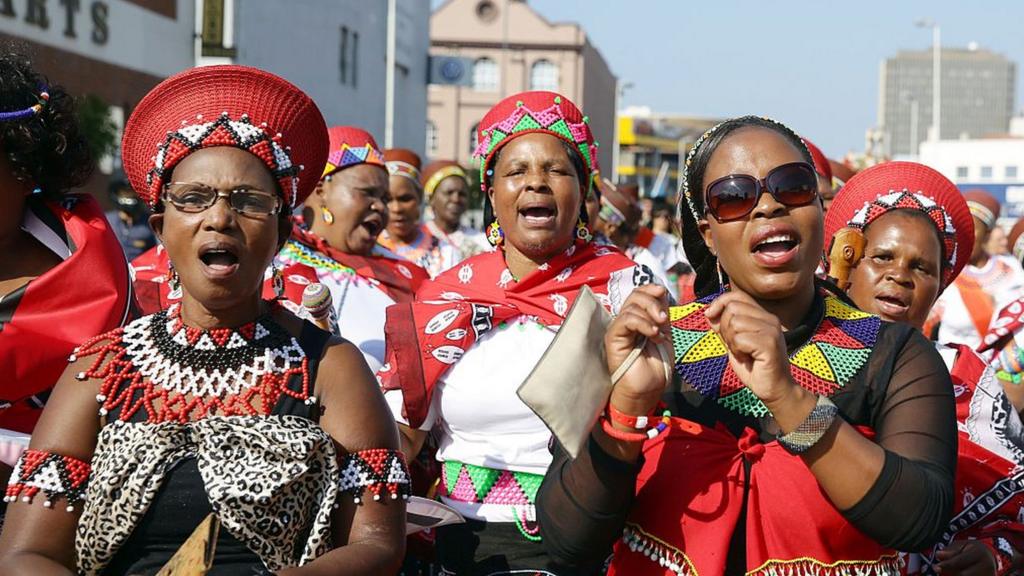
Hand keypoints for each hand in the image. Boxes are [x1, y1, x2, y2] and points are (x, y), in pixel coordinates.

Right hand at [604, 284, 670, 418]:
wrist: (647, 390)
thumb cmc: (655, 368)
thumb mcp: (665, 334)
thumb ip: (662, 314)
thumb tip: (662, 293)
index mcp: (638, 319)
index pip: (639, 293)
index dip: (651, 288)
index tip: (663, 291)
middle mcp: (626, 321)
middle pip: (635, 295)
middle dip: (652, 301)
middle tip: (664, 318)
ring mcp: (618, 329)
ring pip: (631, 306)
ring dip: (650, 315)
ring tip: (659, 333)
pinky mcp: (613, 337)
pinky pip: (626, 320)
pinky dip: (643, 323)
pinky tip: (653, 334)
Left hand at [703, 291, 796, 407]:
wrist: (774, 389)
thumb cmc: (754, 367)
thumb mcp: (733, 343)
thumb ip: (724, 327)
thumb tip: (709, 312)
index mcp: (762, 316)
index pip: (737, 295)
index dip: (719, 302)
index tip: (709, 315)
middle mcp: (769, 319)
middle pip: (732, 308)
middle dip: (724, 328)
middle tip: (735, 345)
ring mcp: (771, 330)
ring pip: (735, 322)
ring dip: (731, 341)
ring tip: (743, 353)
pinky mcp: (770, 344)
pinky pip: (740, 338)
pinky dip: (737, 351)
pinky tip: (748, 359)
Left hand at [935, 540, 997, 574]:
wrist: (990, 556)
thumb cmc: (972, 550)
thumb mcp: (961, 545)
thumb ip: (950, 550)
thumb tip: (938, 555)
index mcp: (979, 552)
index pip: (960, 561)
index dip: (946, 565)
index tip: (936, 567)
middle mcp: (987, 565)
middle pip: (963, 574)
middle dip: (950, 572)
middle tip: (939, 570)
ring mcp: (989, 574)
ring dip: (954, 575)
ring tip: (949, 572)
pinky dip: (958, 575)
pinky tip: (955, 573)